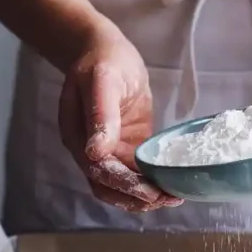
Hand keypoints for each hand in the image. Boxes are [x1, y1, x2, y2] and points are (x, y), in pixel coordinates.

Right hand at [58, 22, 182, 210]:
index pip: (100, 171)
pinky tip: (172, 186)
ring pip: (122, 186)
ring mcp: (109, 150)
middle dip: (136, 198)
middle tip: (167, 199)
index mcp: (78, 138)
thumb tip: (96, 152)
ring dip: (145, 197)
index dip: (124, 185)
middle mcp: (90, 151)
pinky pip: (137, 173)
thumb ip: (100, 114)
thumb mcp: (102, 81)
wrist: (106, 52)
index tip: (149, 192)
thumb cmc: (103, 61)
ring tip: (173, 198)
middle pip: (109, 187)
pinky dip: (152, 183)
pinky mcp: (127, 147)